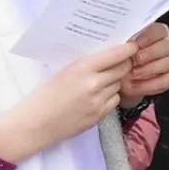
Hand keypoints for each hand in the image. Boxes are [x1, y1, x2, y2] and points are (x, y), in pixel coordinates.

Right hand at [0, 42, 138, 164]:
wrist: (37, 123)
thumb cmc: (45, 95)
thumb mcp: (63, 71)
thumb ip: (86, 64)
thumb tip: (106, 55)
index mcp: (83, 68)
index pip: (116, 54)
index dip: (128, 49)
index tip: (132, 46)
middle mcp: (94, 84)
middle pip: (123, 69)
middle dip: (124, 64)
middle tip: (121, 61)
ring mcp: (99, 101)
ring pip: (119, 85)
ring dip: (115, 81)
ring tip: (102, 80)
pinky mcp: (100, 116)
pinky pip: (114, 100)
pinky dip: (110, 96)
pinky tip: (98, 96)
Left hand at [121, 23, 168, 104]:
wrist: (120, 80)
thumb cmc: (120, 59)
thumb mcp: (119, 49)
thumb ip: (124, 43)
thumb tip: (122, 42)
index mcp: (155, 33)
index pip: (160, 29)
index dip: (149, 36)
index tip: (136, 43)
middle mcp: (167, 45)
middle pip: (168, 45)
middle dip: (151, 53)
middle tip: (135, 60)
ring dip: (149, 69)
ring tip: (132, 74)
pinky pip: (166, 81)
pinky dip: (150, 84)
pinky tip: (136, 85)